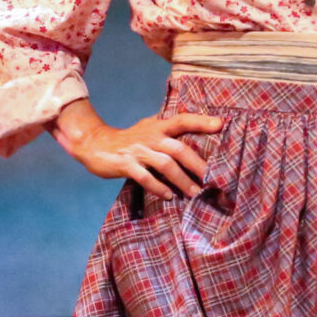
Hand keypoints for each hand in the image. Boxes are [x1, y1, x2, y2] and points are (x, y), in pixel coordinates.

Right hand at [56, 106, 223, 200]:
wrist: (95, 144)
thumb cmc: (130, 140)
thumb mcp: (149, 129)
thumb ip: (169, 133)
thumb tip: (198, 142)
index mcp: (158, 126)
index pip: (183, 120)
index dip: (201, 121)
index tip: (221, 124)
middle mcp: (150, 136)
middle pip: (178, 148)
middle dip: (197, 165)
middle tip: (213, 180)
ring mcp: (137, 151)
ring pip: (164, 165)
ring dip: (182, 180)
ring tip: (194, 193)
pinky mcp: (125, 164)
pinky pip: (144, 177)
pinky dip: (158, 187)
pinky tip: (169, 196)